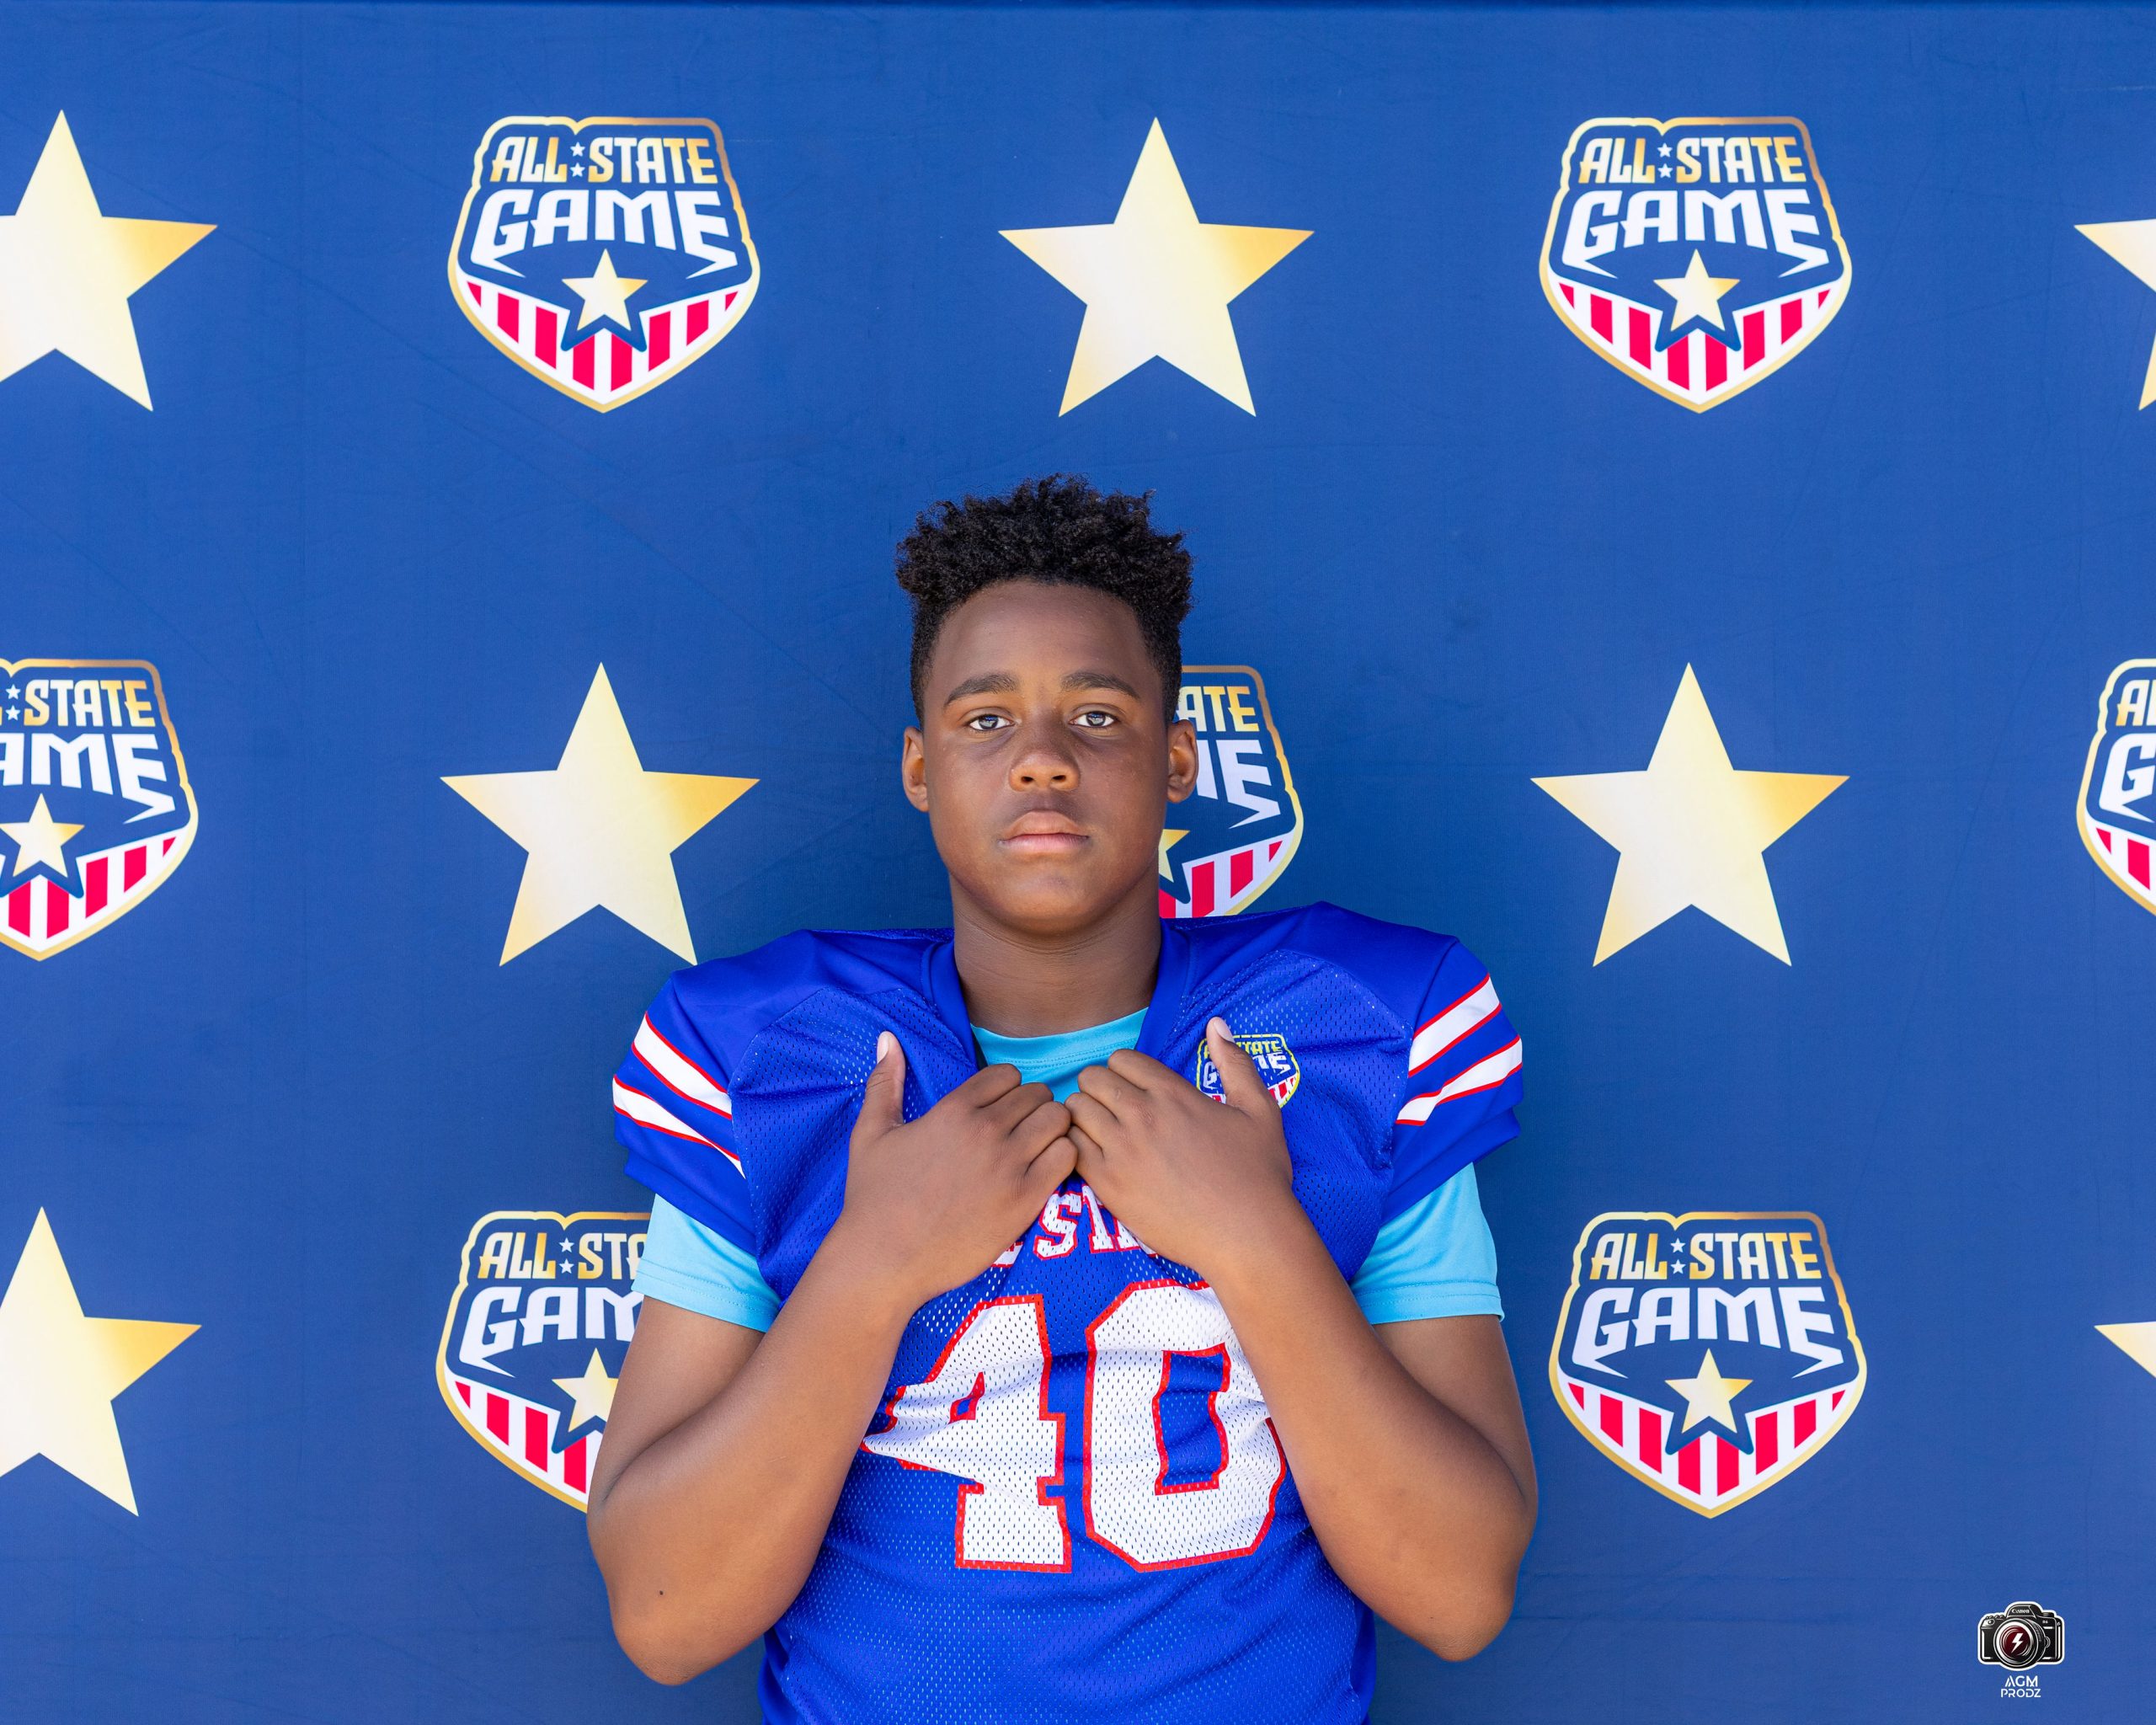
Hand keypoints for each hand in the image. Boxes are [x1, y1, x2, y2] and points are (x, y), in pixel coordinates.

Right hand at [826, 1033, 1075, 1311]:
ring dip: (1052, 1129)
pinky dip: (1063, 1157)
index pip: (1007, 1074)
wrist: (884, 1260)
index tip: (998, 1109)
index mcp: (953, 1111)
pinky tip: (1043, 1172)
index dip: (1007, 1089)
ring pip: (1059, 1120)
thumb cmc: (872, 1197)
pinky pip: (1068, 1157)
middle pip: (1038, 1094)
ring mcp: (1009, 1166)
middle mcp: (986, 1132)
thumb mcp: (870, 1134)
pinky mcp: (1026, 1200)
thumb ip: (883, 1082)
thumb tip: (886, 1037)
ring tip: (1036, 1148)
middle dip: (1032, 1107)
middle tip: (1020, 1131)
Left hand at [1067, 1018, 1299, 1280]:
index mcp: (1173, 1093)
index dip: (1124, 1071)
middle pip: (1091, 1079)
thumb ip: (1236, 1063)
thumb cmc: (1259, 1174)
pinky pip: (1069, 1148)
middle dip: (1098, 1088)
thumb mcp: (1260, 1110)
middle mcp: (1142, 1115)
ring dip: (1083, 1116)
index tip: (1133, 1090)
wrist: (1248, 1236)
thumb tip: (1217, 1024)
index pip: (1121, 1059)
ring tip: (1099, 1132)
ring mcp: (1121, 1150)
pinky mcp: (1108, 1185)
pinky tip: (1094, 1158)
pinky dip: (1074, 1147)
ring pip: (1074, 1110)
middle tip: (1112, 1110)